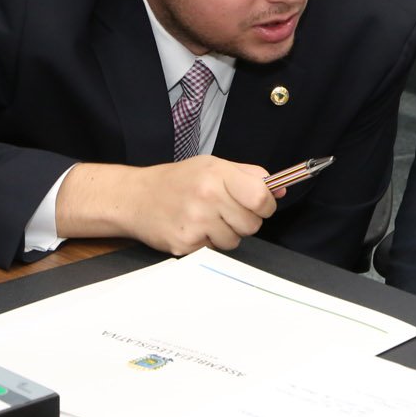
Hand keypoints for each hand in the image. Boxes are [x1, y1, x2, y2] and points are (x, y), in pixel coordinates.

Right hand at [58, 156, 278, 255]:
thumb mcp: (214, 166)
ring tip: (208, 219)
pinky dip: (209, 243)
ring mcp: (195, 223)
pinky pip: (215, 251)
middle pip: (252, 224)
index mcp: (218, 174)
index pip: (260, 199)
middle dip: (246, 221)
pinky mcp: (185, 244)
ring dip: (227, 234)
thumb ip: (250, 175)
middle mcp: (207, 198)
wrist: (135, 198)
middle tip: (228, 212)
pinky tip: (195, 229)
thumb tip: (280, 190)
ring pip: (235, 241)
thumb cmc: (179, 180)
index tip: (260, 205)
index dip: (266, 205)